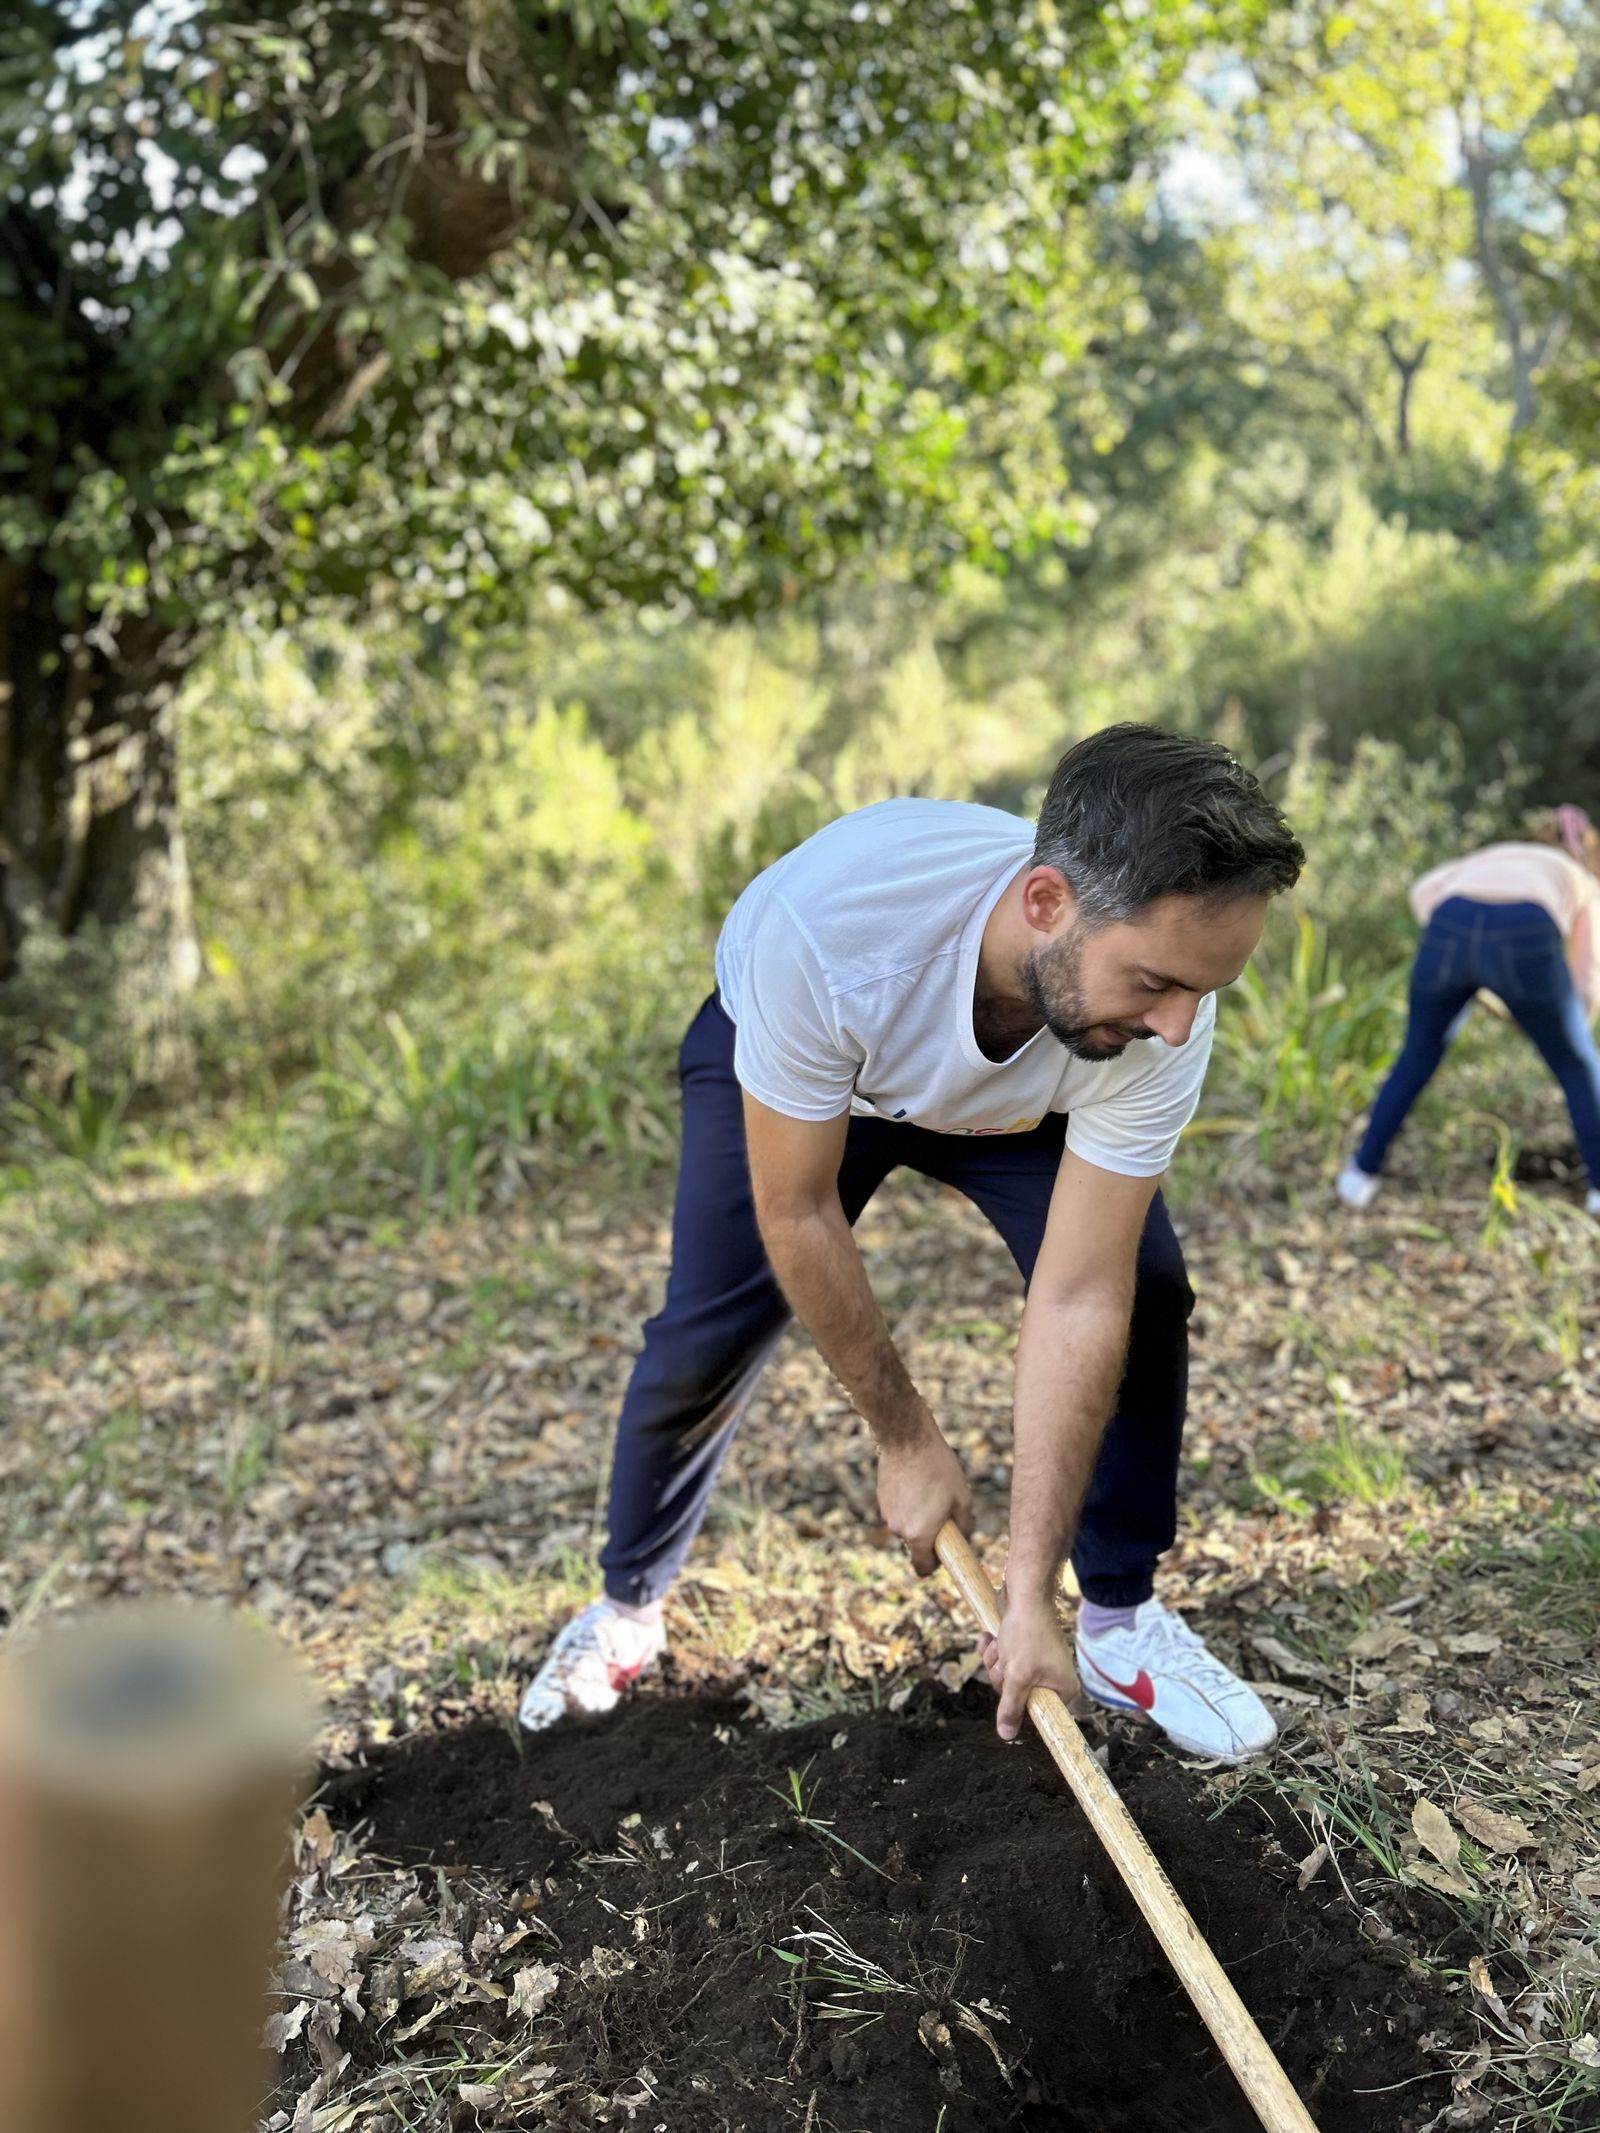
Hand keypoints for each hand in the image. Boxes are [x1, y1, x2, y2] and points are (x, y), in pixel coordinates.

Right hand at [876, 1422, 971, 1576]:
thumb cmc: (939, 1468)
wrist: (908, 1439)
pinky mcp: (881, 1499)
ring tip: (930, 1491)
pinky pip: (898, 1510)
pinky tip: (917, 1482)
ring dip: (918, 1517)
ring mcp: (887, 1514)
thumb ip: (964, 1525)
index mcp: (919, 1534)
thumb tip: (962, 1537)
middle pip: (915, 1544)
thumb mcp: (962, 1498)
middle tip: (944, 1512)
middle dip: (929, 1535)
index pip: (922, 1568)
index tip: (943, 1553)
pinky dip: (908, 1504)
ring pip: (906, 1525)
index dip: (935, 1565)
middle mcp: (899, 1529)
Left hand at [980, 1588, 1078, 1740]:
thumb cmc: (1027, 1634)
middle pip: (1015, 1695)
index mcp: (1062, 1689)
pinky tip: (991, 1636)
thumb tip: (1007, 1736)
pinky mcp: (1022, 1648)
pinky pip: (1002, 1660)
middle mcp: (1052, 1677)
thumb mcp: (1017, 1676)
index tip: (1015, 1688)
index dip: (1019, 1705)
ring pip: (1004, 1676)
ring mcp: (1036, 1662)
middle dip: (1002, 1676)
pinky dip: (993, 1649)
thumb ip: (1011, 1707)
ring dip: (995, 1660)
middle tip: (1007, 1661)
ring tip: (1001, 1644)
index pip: (1038, 1714)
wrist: (1024, 1593)